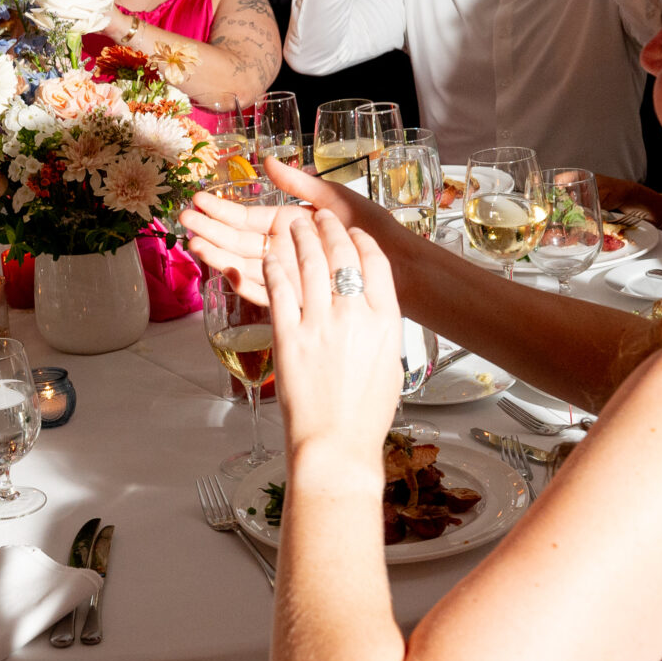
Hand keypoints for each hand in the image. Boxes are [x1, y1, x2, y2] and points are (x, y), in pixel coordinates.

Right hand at [183, 157, 386, 305]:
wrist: (402, 267)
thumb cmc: (375, 230)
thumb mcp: (337, 199)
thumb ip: (300, 184)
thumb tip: (266, 161)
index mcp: (292, 225)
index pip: (248, 218)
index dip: (222, 210)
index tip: (198, 201)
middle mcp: (286, 250)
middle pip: (240, 242)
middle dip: (211, 231)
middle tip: (183, 222)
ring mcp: (290, 274)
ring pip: (246, 266)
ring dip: (220, 256)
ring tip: (195, 244)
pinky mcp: (299, 297)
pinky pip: (267, 292)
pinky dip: (247, 283)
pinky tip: (227, 272)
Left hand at [263, 209, 402, 465]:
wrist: (336, 443)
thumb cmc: (364, 412)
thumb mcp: (389, 364)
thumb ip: (380, 329)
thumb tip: (371, 306)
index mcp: (386, 322)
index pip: (375, 263)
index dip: (360, 240)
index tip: (351, 232)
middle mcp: (354, 316)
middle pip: (340, 255)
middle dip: (326, 228)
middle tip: (317, 217)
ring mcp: (319, 325)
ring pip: (307, 264)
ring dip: (297, 238)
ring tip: (290, 224)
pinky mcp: (288, 336)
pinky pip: (279, 290)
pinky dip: (275, 267)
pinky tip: (271, 256)